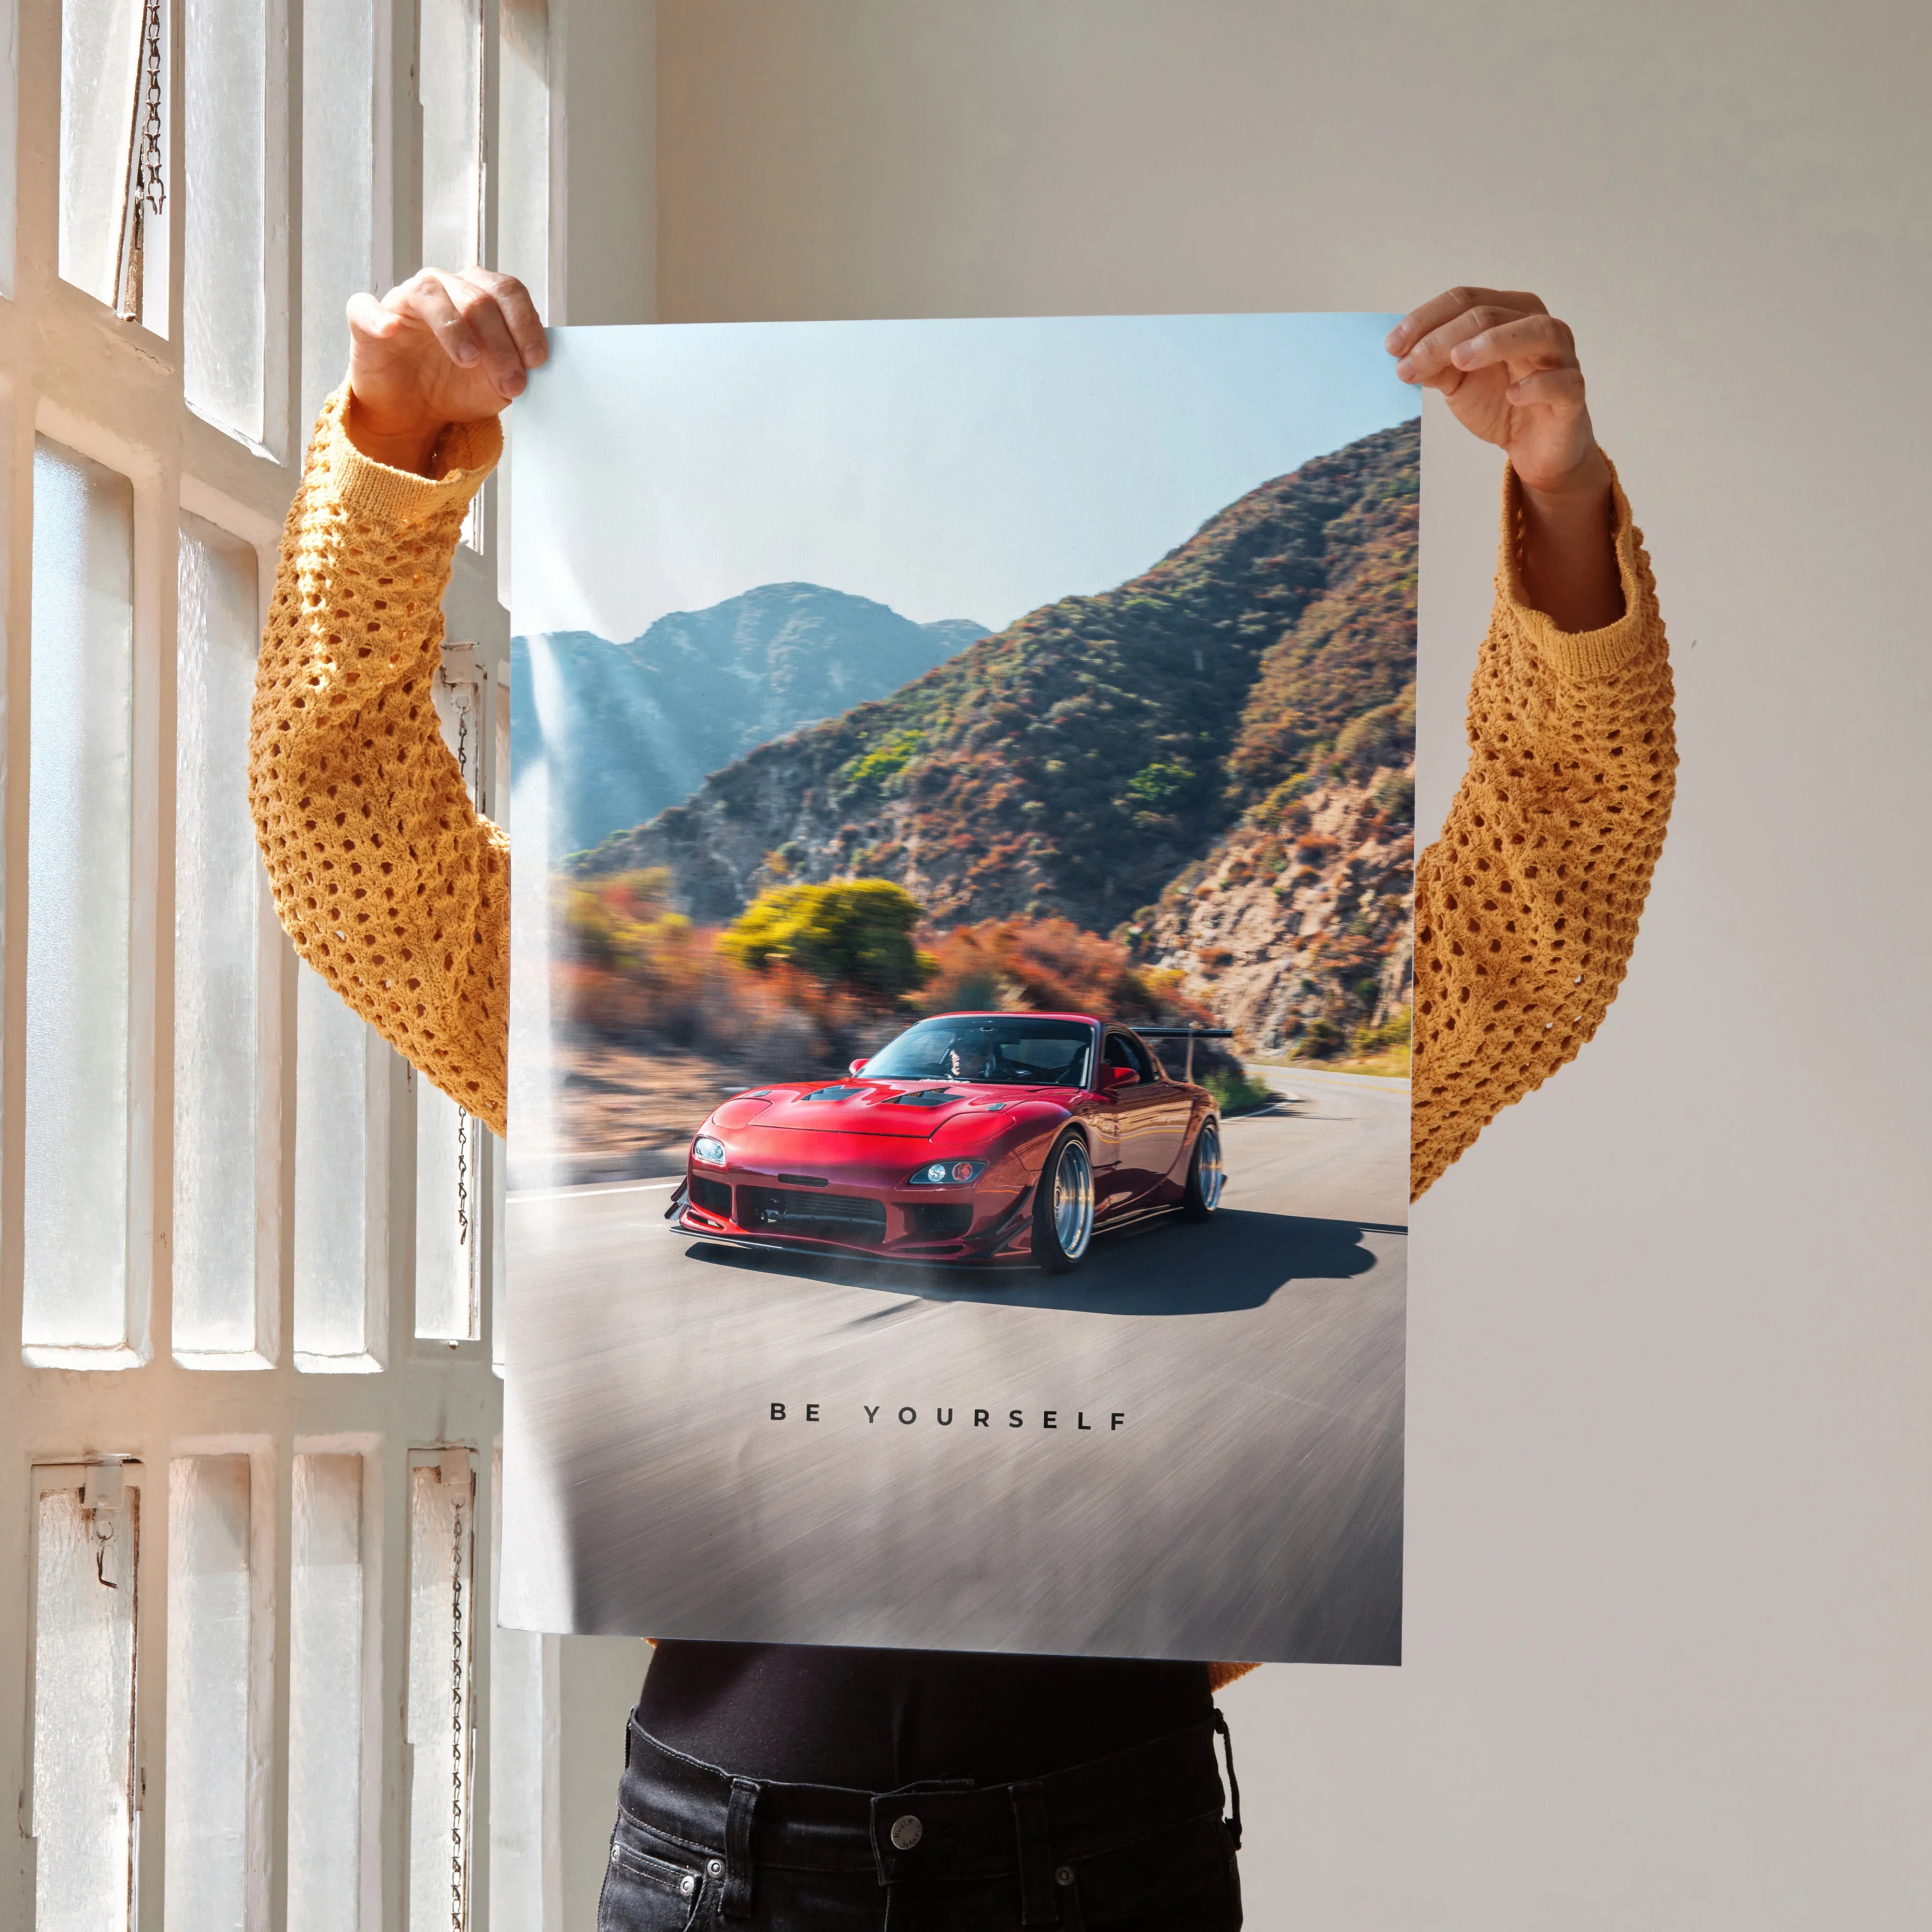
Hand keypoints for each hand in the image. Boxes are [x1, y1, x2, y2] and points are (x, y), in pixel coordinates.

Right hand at [344, 268, 546, 473]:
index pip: (507, 291)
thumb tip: (534, 364)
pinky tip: (391, 330)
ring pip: (429, 293)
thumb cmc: (456, 387)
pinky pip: (365, 307)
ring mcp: (404, 301)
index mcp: (478, 295)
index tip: (536, 360)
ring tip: (469, 360)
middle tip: (511, 382)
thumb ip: (517, 368)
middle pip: (477, 297)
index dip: (525, 323)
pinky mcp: (366, 320)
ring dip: (454, 327)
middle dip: (500, 342)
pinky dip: (378, 317)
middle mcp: (443, 288)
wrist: (414, 412)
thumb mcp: (497, 384)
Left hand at [1388, 287, 1621, 628]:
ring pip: (1536, 332)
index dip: (1426, 319)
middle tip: (1409, 364)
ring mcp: (1561, 357)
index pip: (1465, 300)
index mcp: (1508, 313)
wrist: (1534, 447)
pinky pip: (1562, 382)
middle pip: (1490, 314)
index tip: (1391, 347)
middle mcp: (1538, 326)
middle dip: (1443, 338)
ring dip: (1494, 342)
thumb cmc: (1499, 402)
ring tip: (1458, 360)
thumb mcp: (1458, 382)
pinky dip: (1537, 385)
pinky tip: (1512, 394)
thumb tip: (1402, 354)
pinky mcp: (1573, 394)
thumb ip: (1435, 364)